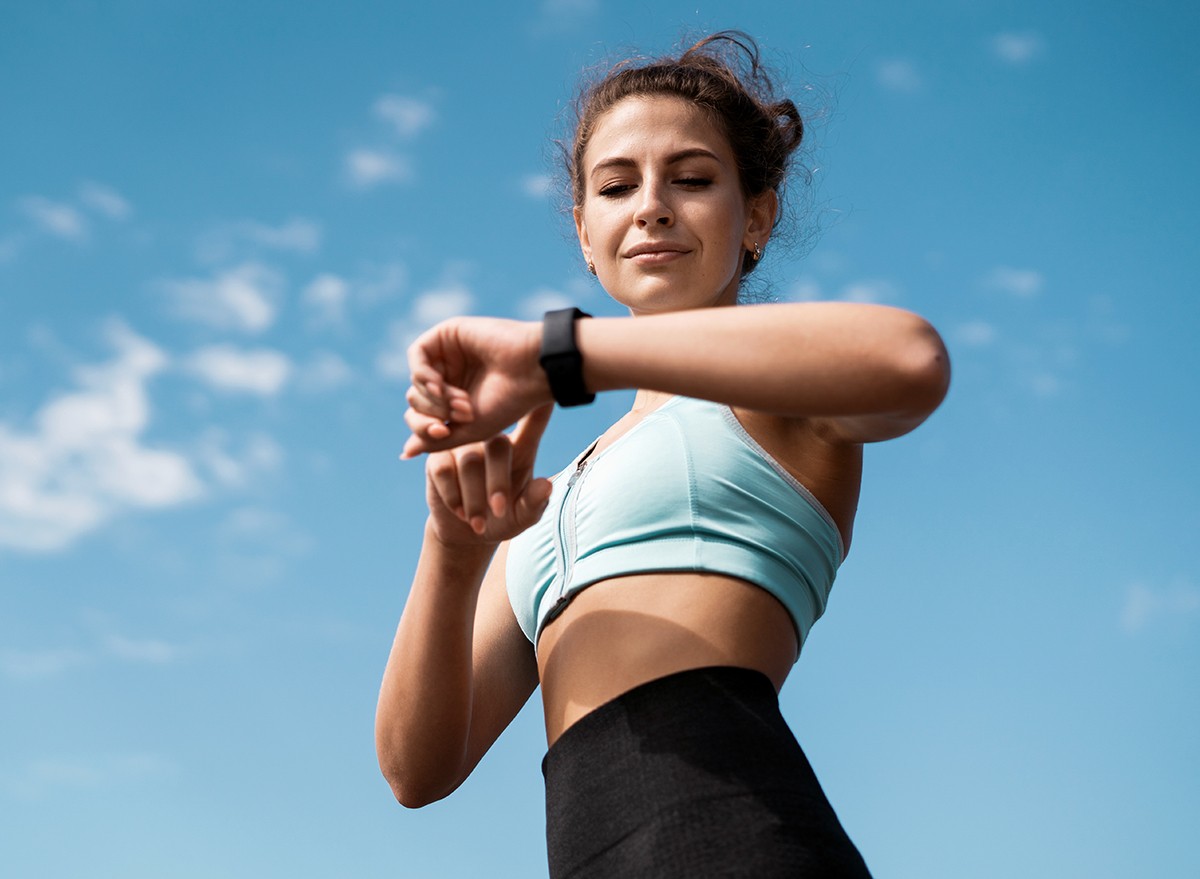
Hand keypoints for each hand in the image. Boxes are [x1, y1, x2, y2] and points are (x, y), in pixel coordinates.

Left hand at [402, 317, 551, 457]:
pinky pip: (417, 355)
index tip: (443, 432)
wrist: (533, 371)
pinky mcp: (446, 334)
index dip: (424, 428)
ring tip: (462, 402)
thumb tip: (406, 452)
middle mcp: (450, 376)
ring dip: (433, 397)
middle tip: (463, 414)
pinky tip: (439, 385)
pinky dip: (423, 375)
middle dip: (433, 412)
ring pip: (415, 381)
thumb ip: (437, 441)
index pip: (421, 416)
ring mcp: (447, 355)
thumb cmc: (509, 403)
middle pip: (415, 399)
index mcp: (455, 400)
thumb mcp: (470, 431)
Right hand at [424, 404, 554, 545]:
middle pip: (498, 446)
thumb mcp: (523, 517)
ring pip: (470, 461)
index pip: (534, 421)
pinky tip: (460, 512)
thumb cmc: (503, 518)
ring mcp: (463, 444)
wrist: (466, 533)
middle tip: (498, 511)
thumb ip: (534, 503)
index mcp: (521, 447)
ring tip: (478, 522)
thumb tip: (545, 486)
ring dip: (474, 497)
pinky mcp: (437, 455)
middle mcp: (492, 438)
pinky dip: (452, 496)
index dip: (541, 406)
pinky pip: (443, 469)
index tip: (548, 391)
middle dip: (498, 484)